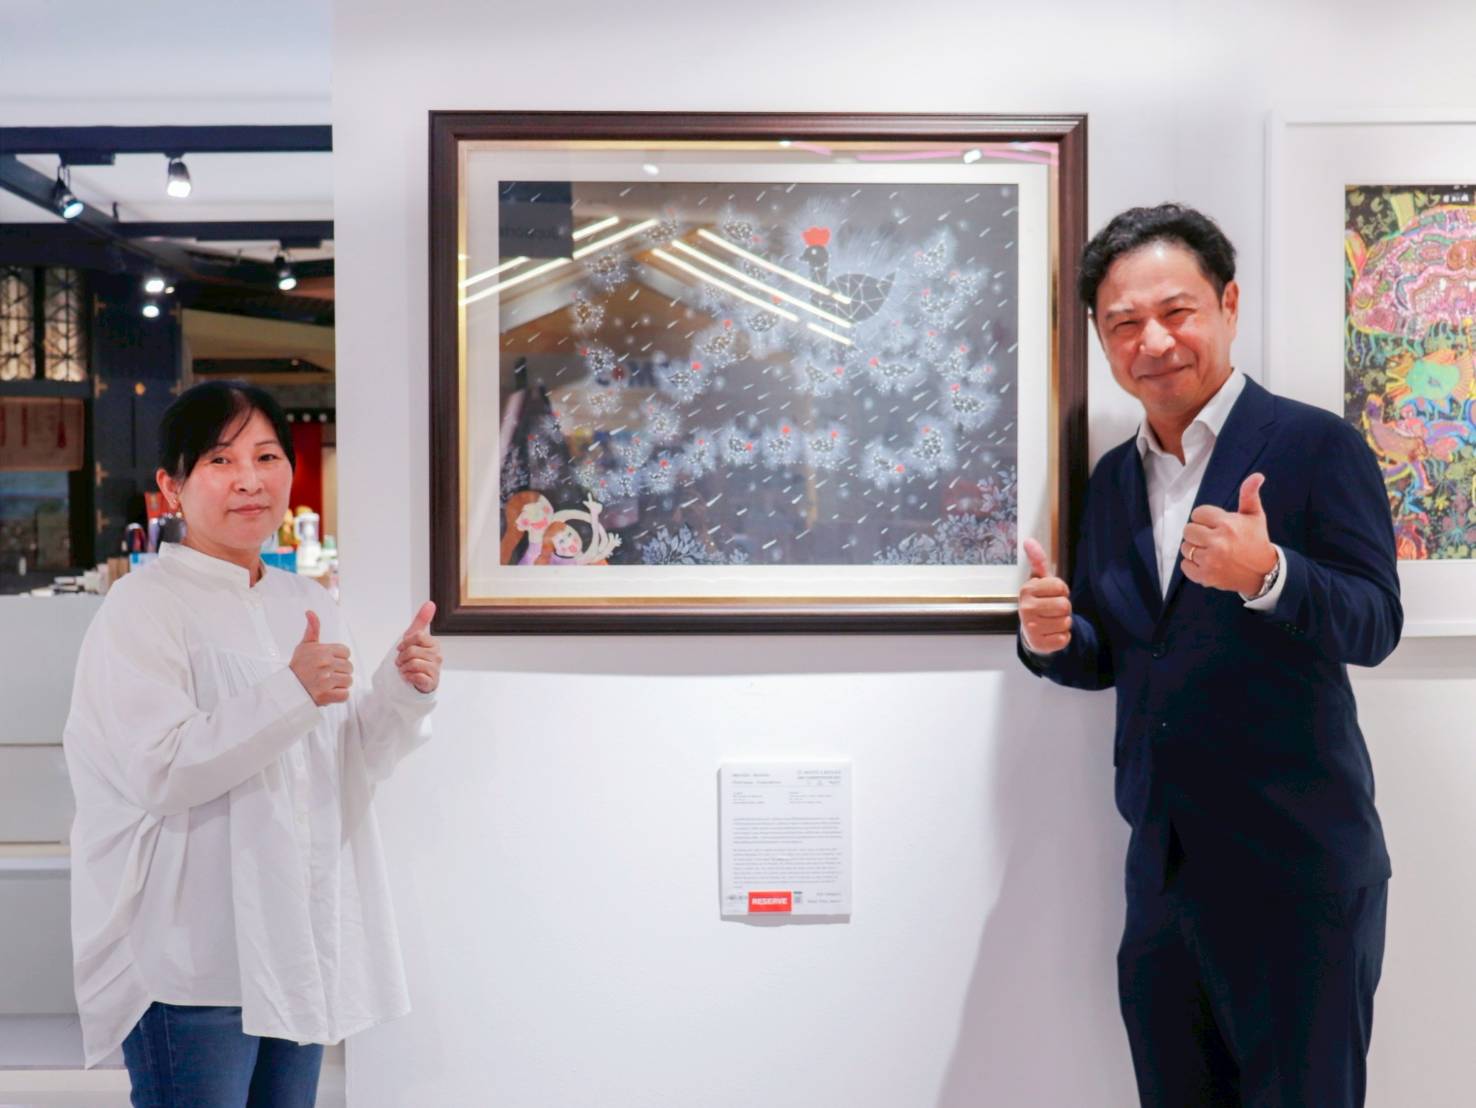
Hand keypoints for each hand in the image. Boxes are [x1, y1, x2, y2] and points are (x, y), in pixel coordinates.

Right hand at [290, 611, 352, 705]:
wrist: (287, 689)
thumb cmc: (298, 667)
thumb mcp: (304, 646)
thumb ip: (312, 629)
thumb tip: (310, 612)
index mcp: (323, 651)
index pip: (346, 652)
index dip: (339, 658)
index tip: (329, 663)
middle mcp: (325, 664)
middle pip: (349, 667)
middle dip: (340, 672)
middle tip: (327, 675)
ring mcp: (326, 680)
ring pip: (348, 680)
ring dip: (340, 684)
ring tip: (327, 684)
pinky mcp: (326, 695)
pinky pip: (345, 694)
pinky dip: (339, 696)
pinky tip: (329, 692)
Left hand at [396, 601, 441, 693]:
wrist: (416, 680)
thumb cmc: (416, 657)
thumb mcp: (415, 637)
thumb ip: (422, 619)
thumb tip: (430, 603)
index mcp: (434, 644)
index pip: (418, 636)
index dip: (405, 643)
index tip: (402, 648)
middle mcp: (437, 656)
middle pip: (412, 651)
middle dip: (402, 658)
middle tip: (402, 662)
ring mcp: (435, 669)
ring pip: (413, 663)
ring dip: (404, 668)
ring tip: (406, 670)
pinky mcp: (431, 682)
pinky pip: (416, 676)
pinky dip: (408, 677)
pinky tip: (409, 677)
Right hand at [1019, 537, 1072, 653]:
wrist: (1031, 630)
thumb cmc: (1039, 600)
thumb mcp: (1039, 580)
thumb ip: (1037, 561)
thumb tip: (1028, 540)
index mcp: (1027, 590)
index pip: (1060, 587)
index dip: (1062, 590)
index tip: (1052, 594)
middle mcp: (1025, 608)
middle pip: (1064, 605)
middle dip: (1064, 607)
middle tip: (1053, 609)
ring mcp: (1031, 627)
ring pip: (1066, 622)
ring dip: (1064, 622)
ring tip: (1052, 620)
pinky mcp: (1039, 643)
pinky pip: (1064, 638)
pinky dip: (1062, 636)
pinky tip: (1052, 633)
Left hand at [1180, 473, 1277, 594]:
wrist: (1263, 572)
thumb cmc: (1256, 540)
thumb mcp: (1255, 516)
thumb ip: (1249, 494)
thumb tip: (1257, 476)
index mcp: (1227, 525)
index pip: (1198, 513)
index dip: (1206, 518)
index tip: (1216, 525)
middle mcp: (1217, 542)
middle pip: (1188, 530)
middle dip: (1198, 532)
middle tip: (1211, 537)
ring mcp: (1210, 561)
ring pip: (1185, 547)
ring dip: (1195, 548)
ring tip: (1211, 550)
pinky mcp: (1205, 576)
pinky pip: (1185, 565)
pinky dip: (1192, 564)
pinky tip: (1207, 561)